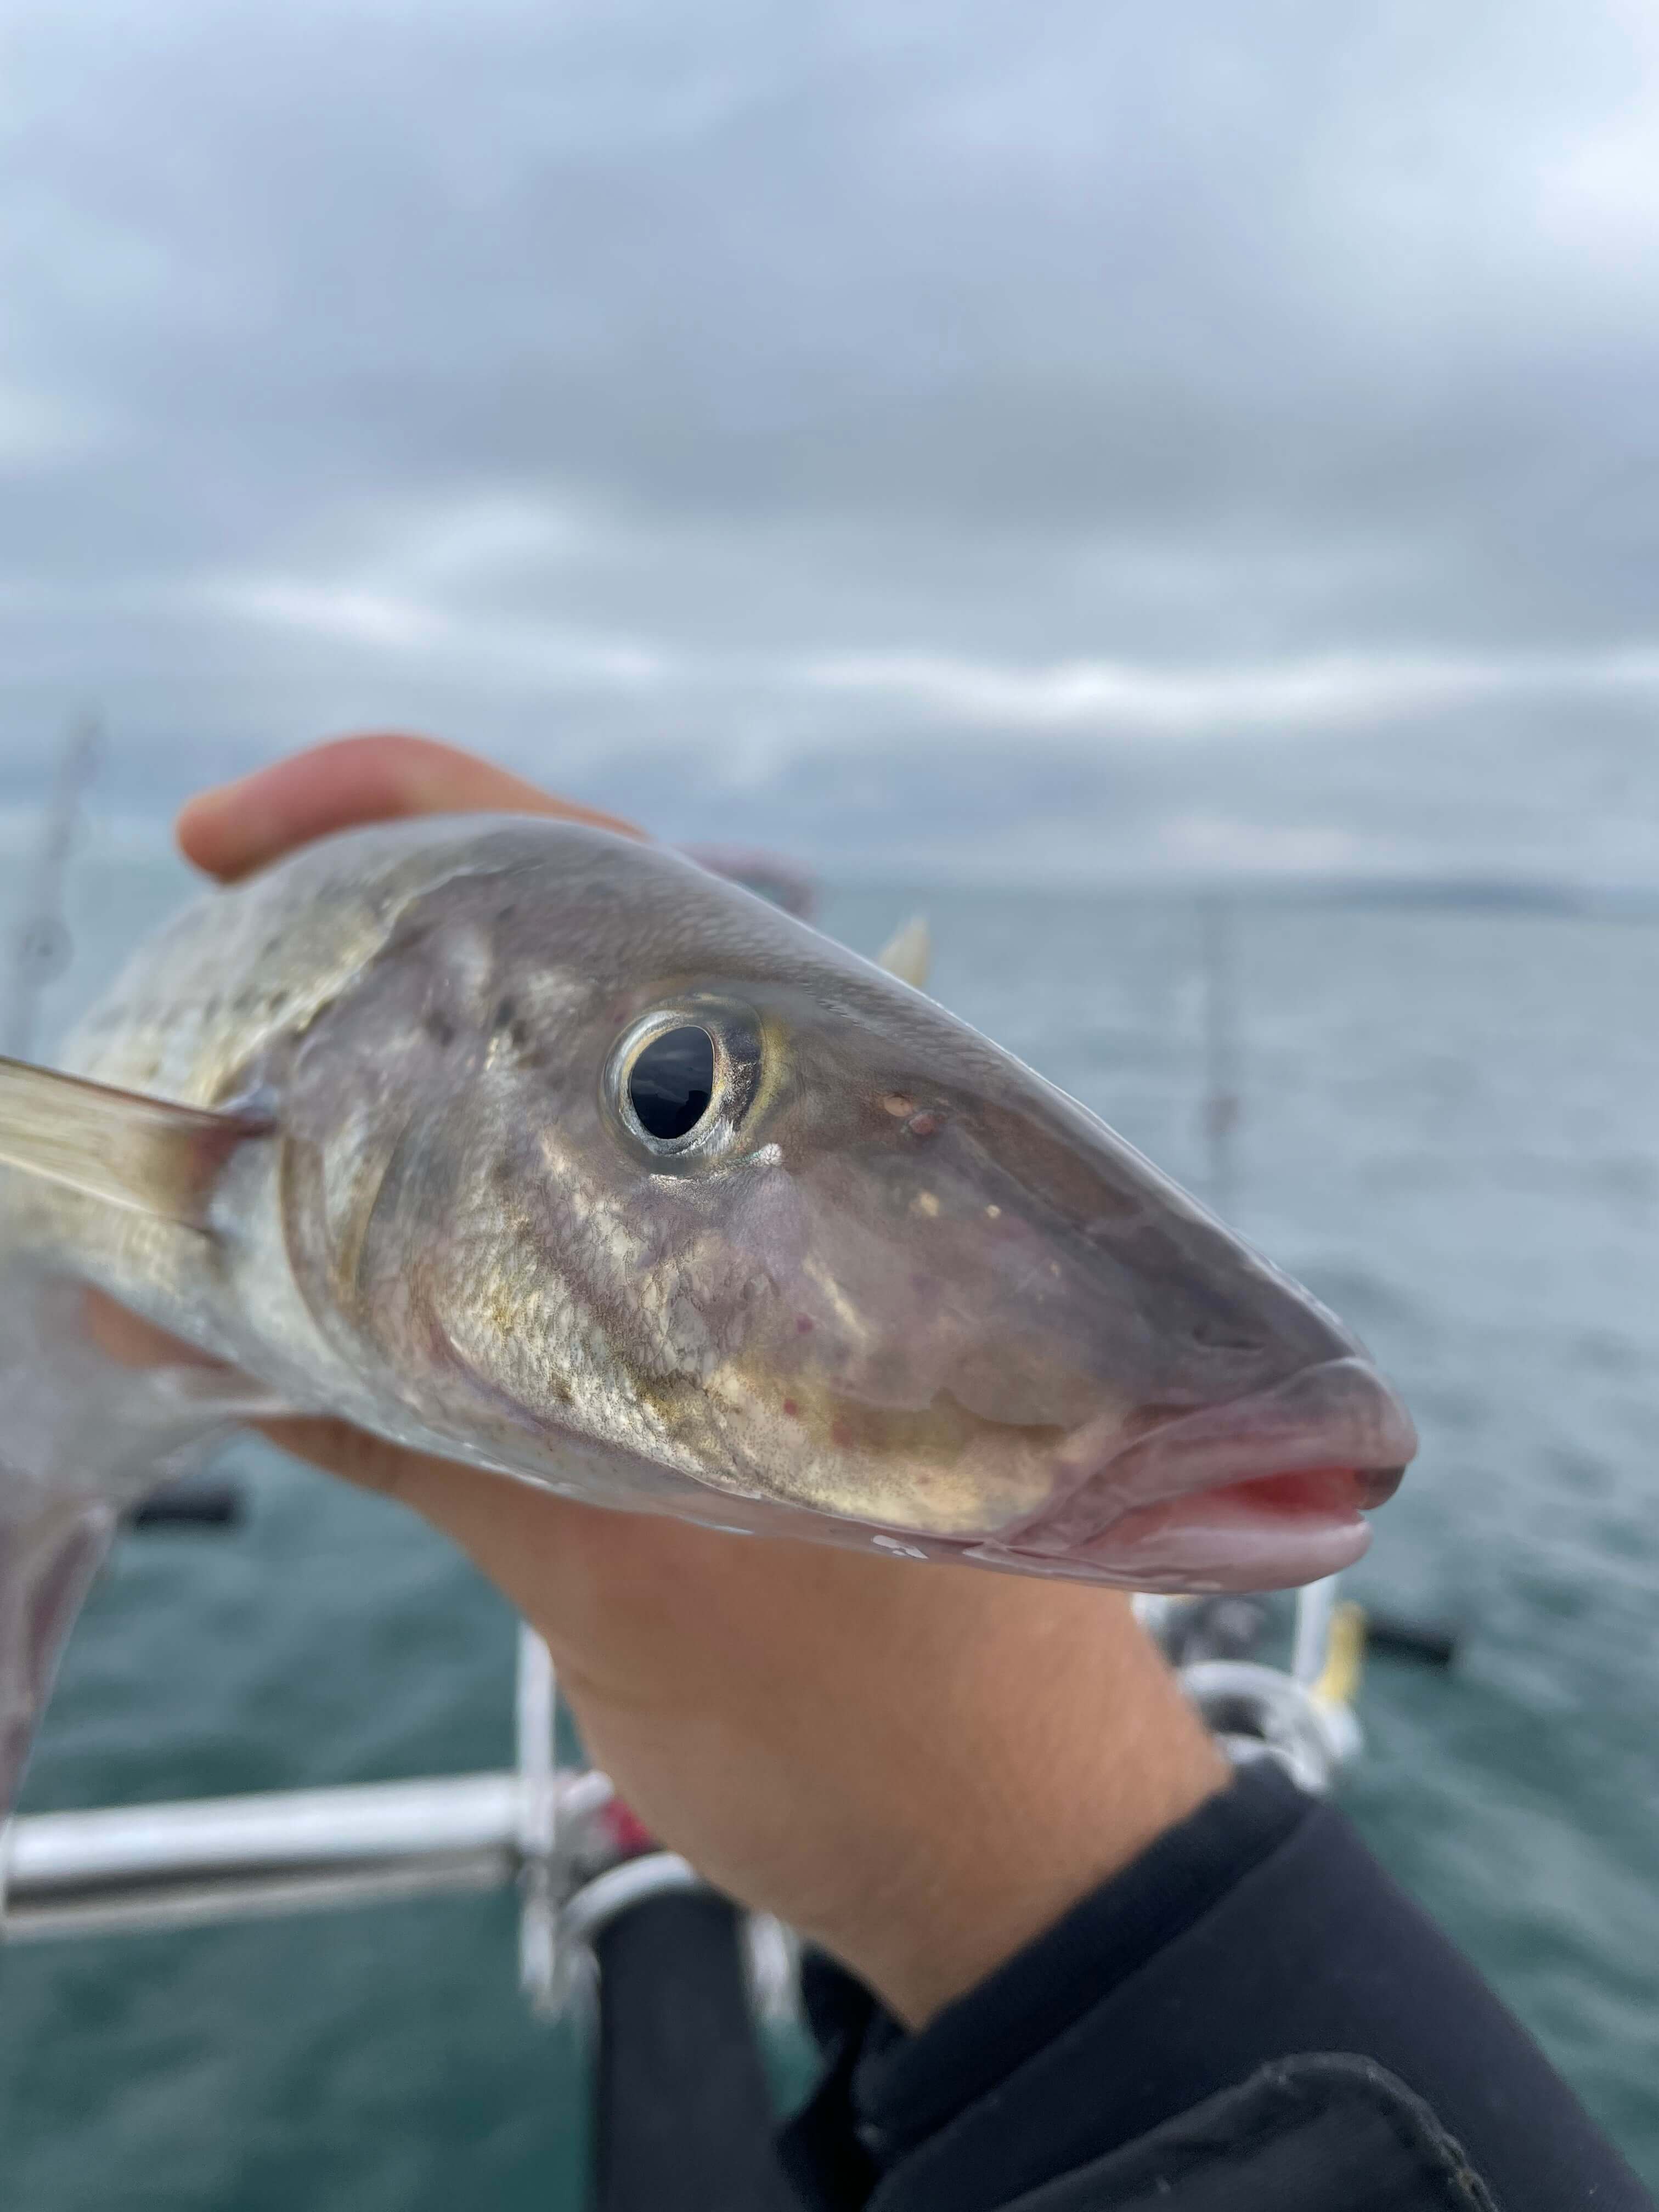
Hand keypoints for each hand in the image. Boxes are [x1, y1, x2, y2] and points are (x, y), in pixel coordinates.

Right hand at [176, 733, 1228, 2025]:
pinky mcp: (694, 1376)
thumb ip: (427, 1433)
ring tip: (208, 1084)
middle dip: (365, 926)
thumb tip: (176, 1322)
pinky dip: (397, 1260)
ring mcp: (742, 1271)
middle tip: (199, 913)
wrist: (1019, 1849)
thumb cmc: (901, 1720)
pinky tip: (279, 1277)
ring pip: (526, 1116)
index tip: (240, 827)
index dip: (420, 811)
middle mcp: (789, 1177)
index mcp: (831, 1151)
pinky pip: (524, 1265)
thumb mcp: (647, 1572)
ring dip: (369, 1093)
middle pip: (548, 974)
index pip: (609, 887)